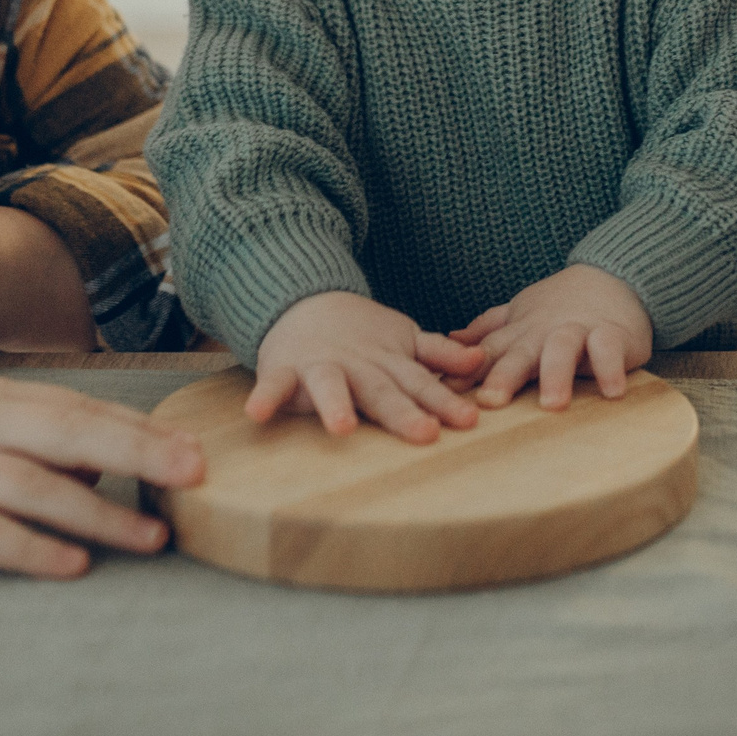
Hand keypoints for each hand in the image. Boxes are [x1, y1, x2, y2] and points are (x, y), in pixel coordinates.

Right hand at [0, 366, 203, 576]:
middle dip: (141, 456)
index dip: (136, 428)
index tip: (192, 444)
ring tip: (152, 538)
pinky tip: (68, 564)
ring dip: (101, 513)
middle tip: (200, 475)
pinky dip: (27, 548)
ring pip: (35, 488)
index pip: (73, 408)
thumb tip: (74, 455)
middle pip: (71, 436)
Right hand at [248, 291, 482, 443]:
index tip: (467, 421)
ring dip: (335, 404)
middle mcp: (358, 365)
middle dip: (403, 412)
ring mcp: (321, 366)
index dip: (444, 402)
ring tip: (340, 427)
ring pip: (330, 385)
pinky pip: (273, 385)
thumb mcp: (405, 340)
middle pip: (383, 390)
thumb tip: (479, 361)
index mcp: (389, 362)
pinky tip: (256, 414)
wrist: (305, 302)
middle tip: (426, 433)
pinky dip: (266, 397)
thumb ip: (438, 354)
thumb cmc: (362, 335)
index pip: (422, 384)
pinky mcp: (284, 369)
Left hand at [451, 264, 651, 408]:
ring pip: (563, 348)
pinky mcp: (613, 334)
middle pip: (521, 353)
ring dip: (557, 374)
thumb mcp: (520, 315)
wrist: (614, 277)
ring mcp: (578, 330)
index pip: (488, 352)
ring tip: (552, 404)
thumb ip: (488, 329)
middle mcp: (544, 332)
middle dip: (504, 375)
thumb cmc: (561, 306)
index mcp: (520, 332)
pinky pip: (610, 349)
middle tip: (490, 402)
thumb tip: (450, 339)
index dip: (466, 371)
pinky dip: (611, 367)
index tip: (444, 393)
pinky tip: (611, 392)